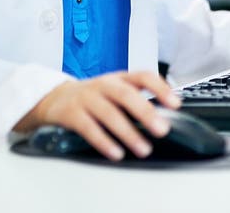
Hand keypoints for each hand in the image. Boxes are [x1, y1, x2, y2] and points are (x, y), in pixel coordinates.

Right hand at [13, 70, 180, 160]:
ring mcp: (86, 97)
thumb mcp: (114, 91)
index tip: (175, 103)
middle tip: (161, 129)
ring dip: (128, 132)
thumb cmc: (92, 96)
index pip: (142, 75)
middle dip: (145, 111)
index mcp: (118, 78)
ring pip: (108, 112)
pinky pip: (89, 127)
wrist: (54, 97)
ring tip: (143, 149)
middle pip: (125, 94)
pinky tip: (116, 153)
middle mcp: (103, 85)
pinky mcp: (71, 113)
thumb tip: (164, 115)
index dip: (159, 87)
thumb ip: (136, 99)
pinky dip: (104, 141)